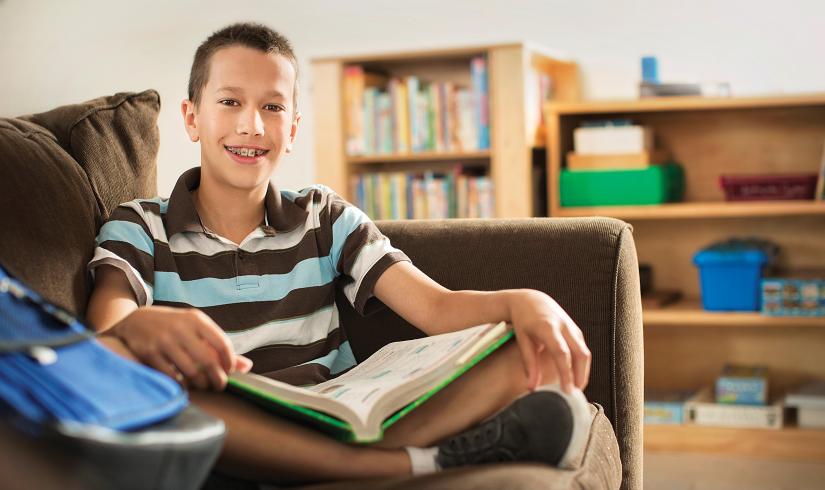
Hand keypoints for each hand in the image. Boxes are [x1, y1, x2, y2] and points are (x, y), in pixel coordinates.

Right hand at [107, 306, 251, 389]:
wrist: (135, 322)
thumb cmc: (174, 327)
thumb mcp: (196, 328)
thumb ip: (219, 346)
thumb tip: (247, 366)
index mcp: (196, 320)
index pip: (222, 343)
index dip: (229, 362)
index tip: (230, 372)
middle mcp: (180, 329)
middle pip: (208, 360)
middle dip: (217, 378)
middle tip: (220, 385)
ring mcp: (164, 341)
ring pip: (190, 371)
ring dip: (201, 383)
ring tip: (204, 385)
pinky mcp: (149, 354)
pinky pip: (172, 376)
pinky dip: (182, 384)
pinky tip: (186, 385)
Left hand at [507, 289, 590, 393]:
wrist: (531, 299)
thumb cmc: (524, 321)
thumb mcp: (523, 340)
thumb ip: (529, 364)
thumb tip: (532, 388)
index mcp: (548, 328)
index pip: (562, 354)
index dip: (566, 373)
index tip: (567, 391)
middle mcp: (564, 326)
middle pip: (580, 354)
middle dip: (580, 376)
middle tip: (575, 395)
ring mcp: (572, 327)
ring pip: (585, 353)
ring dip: (583, 372)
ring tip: (576, 389)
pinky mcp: (576, 330)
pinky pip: (583, 349)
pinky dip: (581, 364)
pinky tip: (576, 376)